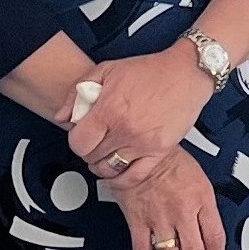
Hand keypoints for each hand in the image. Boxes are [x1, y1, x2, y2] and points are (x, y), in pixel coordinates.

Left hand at [69, 48, 213, 186]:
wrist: (185, 73)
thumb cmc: (150, 71)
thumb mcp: (106, 70)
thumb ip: (78, 92)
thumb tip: (63, 115)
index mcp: (110, 109)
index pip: (78, 142)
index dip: (76, 140)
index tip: (82, 135)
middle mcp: (125, 129)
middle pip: (92, 157)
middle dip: (89, 150)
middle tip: (95, 141)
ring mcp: (143, 143)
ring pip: (110, 169)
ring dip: (103, 165)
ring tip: (105, 155)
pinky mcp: (160, 151)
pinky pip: (135, 176)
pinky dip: (122, 179)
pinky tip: (119, 172)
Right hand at [107, 149, 225, 249]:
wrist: (139, 149)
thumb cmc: (170, 160)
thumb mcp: (199, 179)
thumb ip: (203, 207)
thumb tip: (207, 233)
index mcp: (203, 201)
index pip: (216, 239)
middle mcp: (183, 212)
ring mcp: (160, 218)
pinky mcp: (138, 220)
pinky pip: (143, 249)